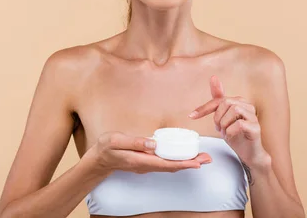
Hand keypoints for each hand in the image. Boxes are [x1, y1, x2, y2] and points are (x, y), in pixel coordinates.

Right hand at [88, 131, 211, 174]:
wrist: (99, 159)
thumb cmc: (106, 148)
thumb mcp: (115, 140)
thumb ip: (134, 141)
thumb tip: (154, 143)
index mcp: (139, 160)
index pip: (165, 163)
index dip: (183, 163)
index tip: (197, 162)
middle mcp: (146, 165)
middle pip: (172, 166)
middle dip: (190, 163)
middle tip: (207, 158)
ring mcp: (146, 165)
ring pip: (170, 165)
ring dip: (186, 162)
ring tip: (201, 157)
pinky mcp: (146, 162)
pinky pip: (165, 163)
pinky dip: (177, 160)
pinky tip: (183, 155)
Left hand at [189, 75, 270, 167]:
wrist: (248, 152)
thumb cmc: (235, 133)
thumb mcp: (222, 116)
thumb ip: (218, 99)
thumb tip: (214, 77)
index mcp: (238, 101)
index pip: (218, 100)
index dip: (204, 108)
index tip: (191, 116)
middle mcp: (247, 105)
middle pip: (226, 103)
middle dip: (217, 117)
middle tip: (219, 128)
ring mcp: (253, 116)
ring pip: (234, 110)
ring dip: (224, 124)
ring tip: (225, 132)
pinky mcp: (256, 127)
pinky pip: (239, 124)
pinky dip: (230, 131)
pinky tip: (232, 136)